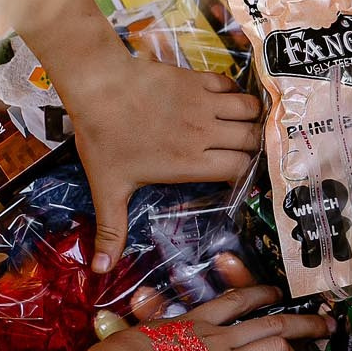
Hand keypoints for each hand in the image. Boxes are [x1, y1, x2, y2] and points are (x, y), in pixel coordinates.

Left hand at [66, 58, 261, 273]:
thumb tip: (101, 270)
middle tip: (244, 150)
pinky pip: (231, 85)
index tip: (238, 176)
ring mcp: (203, 103)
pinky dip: (234, 92)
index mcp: (190, 161)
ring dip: (249, 117)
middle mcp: (204, 133)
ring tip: (240, 125)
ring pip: (249, 109)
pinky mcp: (197, 80)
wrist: (98, 87)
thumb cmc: (104, 139)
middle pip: (252, 138)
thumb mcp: (108, 188)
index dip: (245, 173)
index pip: (240, 168)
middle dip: (253, 146)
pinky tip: (223, 101)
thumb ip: (112, 230)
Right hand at [112, 285, 332, 350]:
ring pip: (275, 349)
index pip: (235, 302)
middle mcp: (217, 339)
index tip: (276, 293)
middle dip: (302, 322)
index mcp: (194, 323)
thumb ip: (150, 333)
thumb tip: (138, 333)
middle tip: (326, 322)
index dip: (260, 295)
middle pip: (269, 323)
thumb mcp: (137, 334)